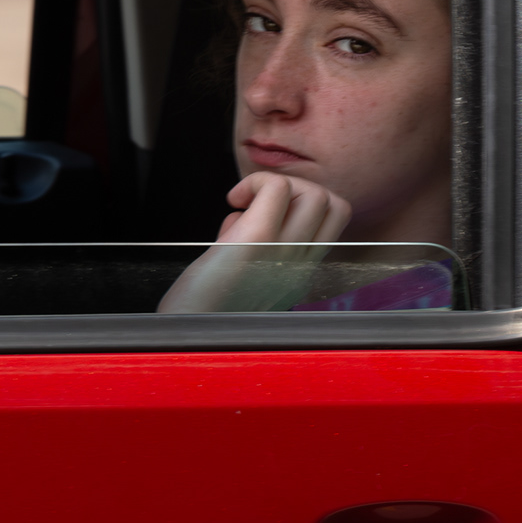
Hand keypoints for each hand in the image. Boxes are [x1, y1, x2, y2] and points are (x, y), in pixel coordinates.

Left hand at [156, 172, 352, 312]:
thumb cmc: (202, 306)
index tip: (266, 211)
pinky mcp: (256, 241)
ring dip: (277, 184)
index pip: (334, 222)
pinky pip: (277, 189)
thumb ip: (251, 242)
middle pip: (334, 204)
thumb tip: (240, 212)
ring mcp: (283, 254)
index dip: (304, 203)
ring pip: (315, 194)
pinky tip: (232, 200)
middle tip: (259, 201)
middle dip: (298, 188)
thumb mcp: (242, 275)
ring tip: (245, 201)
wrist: (186, 340)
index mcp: (300, 275)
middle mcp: (301, 267)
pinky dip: (255, 182)